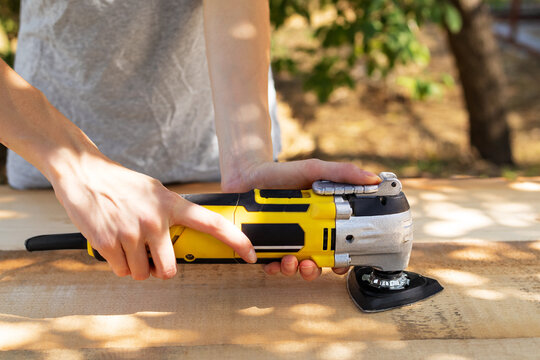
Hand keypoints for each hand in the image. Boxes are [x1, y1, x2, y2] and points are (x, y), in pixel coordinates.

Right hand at [51, 154, 256, 279]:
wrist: (83, 172)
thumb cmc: (121, 184)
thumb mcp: (155, 191)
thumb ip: (172, 211)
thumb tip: (190, 231)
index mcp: (171, 204)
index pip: (212, 223)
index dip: (236, 240)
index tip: (251, 254)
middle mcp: (155, 219)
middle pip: (169, 270)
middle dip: (160, 270)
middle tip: (152, 257)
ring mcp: (131, 232)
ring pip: (142, 274)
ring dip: (136, 266)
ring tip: (127, 243)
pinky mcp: (108, 242)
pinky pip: (121, 271)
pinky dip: (118, 265)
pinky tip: (113, 244)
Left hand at [221, 159, 380, 280]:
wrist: (248, 174)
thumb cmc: (282, 173)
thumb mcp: (314, 170)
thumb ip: (342, 174)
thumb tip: (372, 179)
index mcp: (320, 220)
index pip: (337, 246)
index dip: (341, 260)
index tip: (339, 265)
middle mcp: (304, 233)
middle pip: (316, 263)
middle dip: (314, 270)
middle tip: (310, 264)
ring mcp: (285, 240)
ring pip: (294, 267)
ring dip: (294, 271)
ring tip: (290, 261)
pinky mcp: (265, 245)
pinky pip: (271, 263)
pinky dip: (273, 268)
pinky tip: (273, 263)